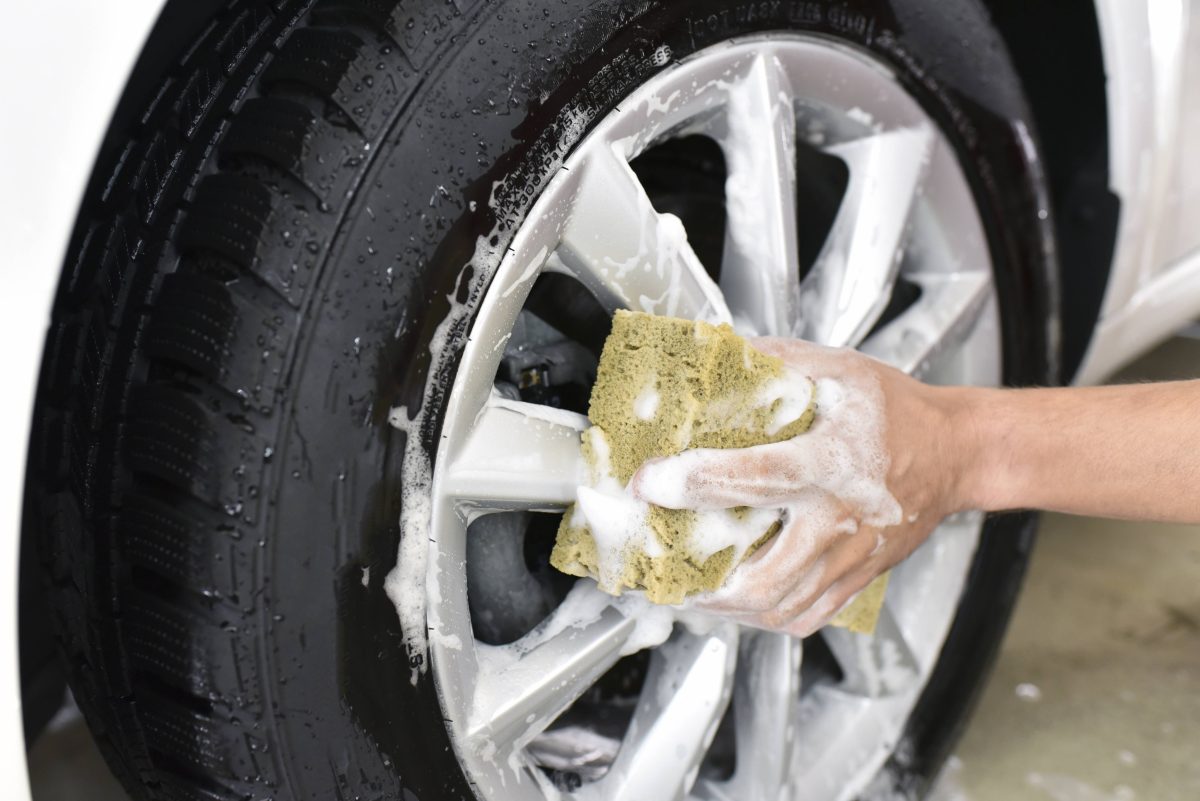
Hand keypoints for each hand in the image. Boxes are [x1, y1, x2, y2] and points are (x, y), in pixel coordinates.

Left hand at [631, 337, 969, 635]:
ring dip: (727, 608)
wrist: (958, 454)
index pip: (751, 477)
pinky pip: (807, 615)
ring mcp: (850, 556)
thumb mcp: (840, 370)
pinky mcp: (858, 577)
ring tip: (690, 591)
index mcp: (830, 461)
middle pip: (765, 575)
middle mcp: (838, 517)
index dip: (692, 482)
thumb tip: (717, 355)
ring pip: (782, 606)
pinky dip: (766, 617)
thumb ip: (776, 362)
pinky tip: (740, 602)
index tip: (650, 482)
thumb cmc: (899, 412)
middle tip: (663, 567)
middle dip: (703, 581)